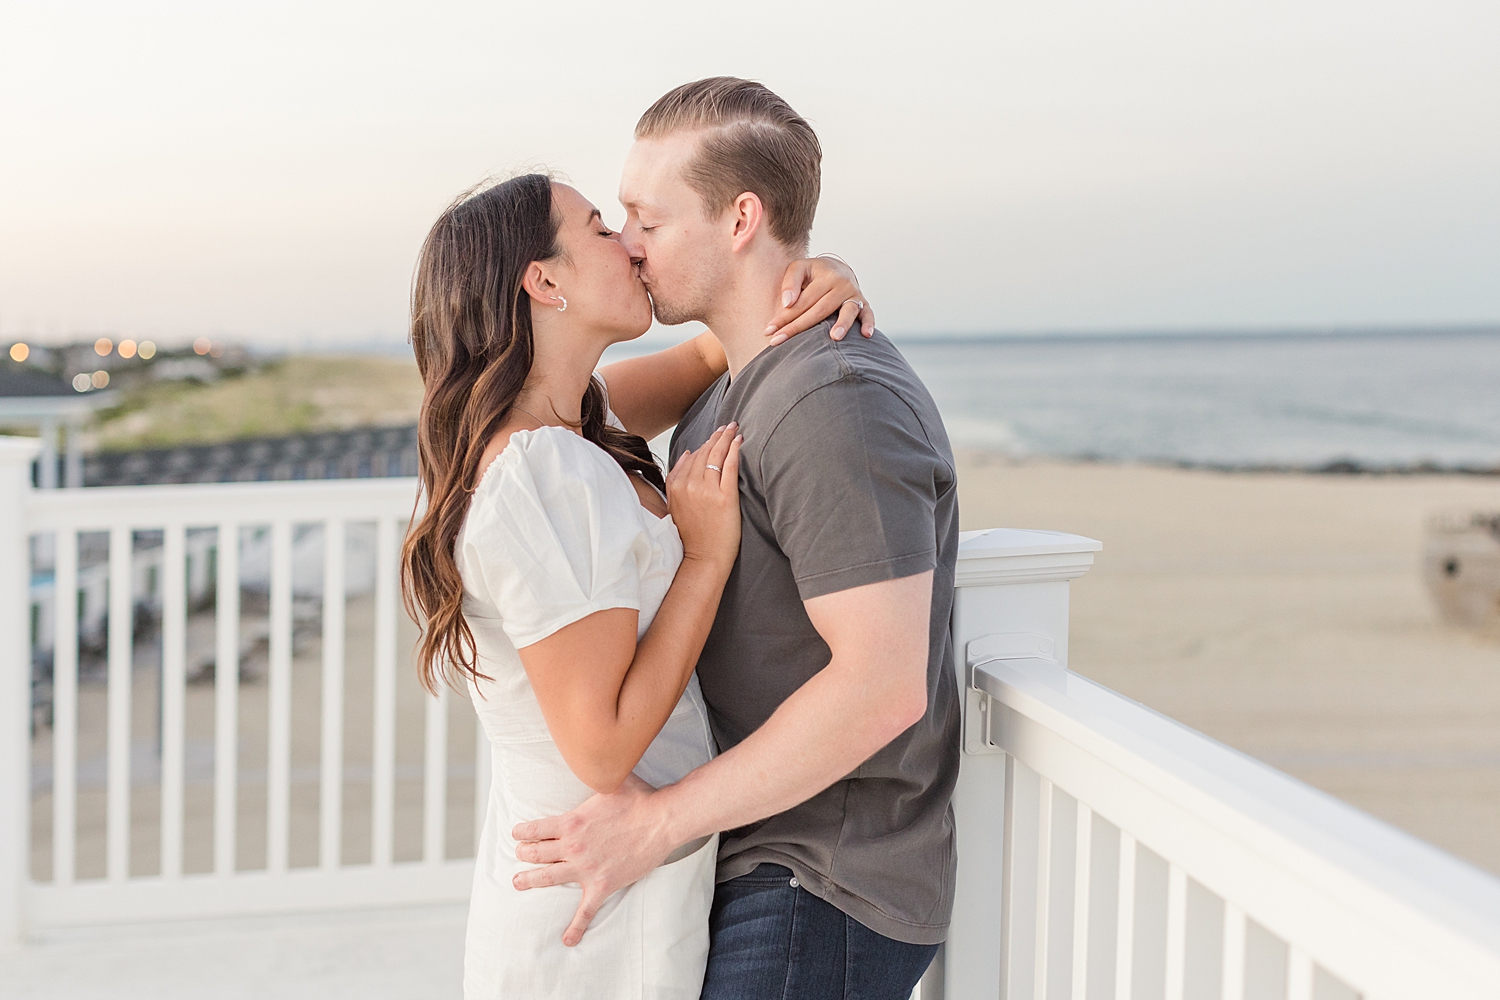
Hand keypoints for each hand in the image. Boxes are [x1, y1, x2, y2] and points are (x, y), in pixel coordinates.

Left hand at [512, 773, 674, 945]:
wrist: (662, 820)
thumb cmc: (639, 798)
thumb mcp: (610, 780)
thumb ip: (593, 772)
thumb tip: (589, 756)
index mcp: (571, 822)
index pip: (536, 829)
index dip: (523, 831)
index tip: (517, 833)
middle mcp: (573, 847)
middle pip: (537, 854)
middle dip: (523, 854)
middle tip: (519, 855)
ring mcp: (586, 868)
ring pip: (548, 878)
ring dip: (530, 881)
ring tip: (518, 882)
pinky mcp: (602, 885)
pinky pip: (585, 911)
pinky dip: (575, 927)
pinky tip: (567, 940)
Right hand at [665, 422, 741, 569]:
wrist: (703, 558)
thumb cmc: (693, 535)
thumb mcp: (676, 505)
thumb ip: (678, 480)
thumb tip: (688, 455)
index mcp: (675, 486)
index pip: (691, 457)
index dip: (704, 444)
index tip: (714, 435)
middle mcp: (689, 485)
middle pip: (704, 452)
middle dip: (716, 436)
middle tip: (727, 425)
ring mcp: (706, 490)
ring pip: (716, 456)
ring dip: (726, 438)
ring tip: (734, 428)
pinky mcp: (724, 497)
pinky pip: (729, 466)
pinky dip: (735, 450)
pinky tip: (740, 441)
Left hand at [765, 255, 875, 345]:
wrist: (839, 269)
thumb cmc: (814, 272)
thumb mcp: (799, 268)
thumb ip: (790, 283)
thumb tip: (787, 303)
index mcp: (825, 275)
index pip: (802, 301)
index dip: (784, 317)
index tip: (769, 331)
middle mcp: (842, 284)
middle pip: (820, 310)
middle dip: (798, 327)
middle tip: (779, 342)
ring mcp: (854, 294)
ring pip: (847, 311)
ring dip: (842, 324)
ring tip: (834, 337)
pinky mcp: (865, 303)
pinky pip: (869, 314)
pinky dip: (869, 323)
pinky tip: (866, 335)